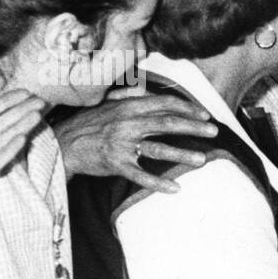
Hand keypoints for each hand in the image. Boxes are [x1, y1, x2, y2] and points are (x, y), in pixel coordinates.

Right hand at [53, 91, 217, 193]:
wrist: (62, 143)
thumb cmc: (89, 123)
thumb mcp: (107, 103)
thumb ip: (129, 94)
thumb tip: (148, 89)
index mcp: (129, 106)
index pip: (164, 103)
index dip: (187, 107)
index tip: (205, 114)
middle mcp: (128, 122)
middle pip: (167, 123)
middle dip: (194, 127)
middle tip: (215, 132)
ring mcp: (122, 144)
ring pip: (157, 149)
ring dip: (182, 154)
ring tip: (202, 160)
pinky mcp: (115, 163)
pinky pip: (140, 175)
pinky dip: (158, 183)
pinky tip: (175, 188)